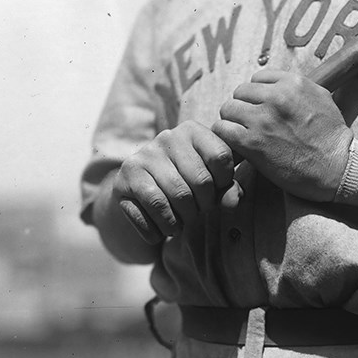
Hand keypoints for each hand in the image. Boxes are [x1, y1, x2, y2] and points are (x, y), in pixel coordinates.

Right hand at [112, 120, 239, 241]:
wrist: (140, 191)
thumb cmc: (185, 183)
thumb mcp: (212, 182)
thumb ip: (229, 189)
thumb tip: (232, 202)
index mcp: (192, 130)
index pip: (221, 156)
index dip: (224, 182)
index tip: (215, 191)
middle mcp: (166, 138)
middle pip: (201, 181)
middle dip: (204, 206)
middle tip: (197, 212)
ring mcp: (143, 157)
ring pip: (177, 197)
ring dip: (184, 220)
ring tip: (181, 223)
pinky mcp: (125, 179)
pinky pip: (154, 209)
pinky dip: (163, 227)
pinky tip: (164, 227)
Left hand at [213, 69, 353, 201]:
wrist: (337, 168)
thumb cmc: (332, 137)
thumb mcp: (322, 99)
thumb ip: (298, 88)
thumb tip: (278, 84)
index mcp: (292, 83)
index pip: (258, 78)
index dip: (258, 95)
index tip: (261, 108)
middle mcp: (275, 97)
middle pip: (240, 92)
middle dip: (244, 107)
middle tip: (250, 124)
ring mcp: (262, 120)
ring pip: (228, 109)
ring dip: (232, 122)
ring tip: (242, 134)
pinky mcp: (252, 143)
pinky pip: (222, 129)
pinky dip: (225, 136)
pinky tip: (234, 143)